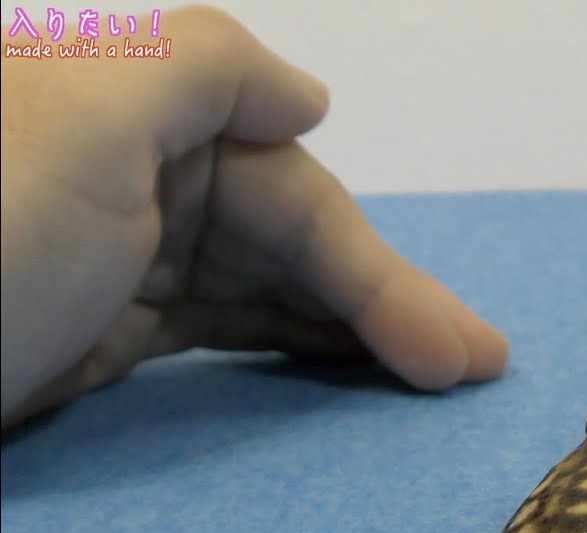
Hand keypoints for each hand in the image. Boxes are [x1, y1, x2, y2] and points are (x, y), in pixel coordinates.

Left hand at [1, 5, 507, 428]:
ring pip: (266, 292)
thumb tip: (312, 96)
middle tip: (470, 374)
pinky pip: (219, 335)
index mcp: (140, 115)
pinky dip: (283, 351)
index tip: (454, 356)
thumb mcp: (83, 114)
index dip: (380, 276)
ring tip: (429, 379)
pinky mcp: (100, 336)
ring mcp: (120, 260)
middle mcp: (138, 176)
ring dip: (349, 333)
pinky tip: (336, 371)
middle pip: (292, 245)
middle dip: (385, 309)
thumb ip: (208, 66)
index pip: (292, 196)